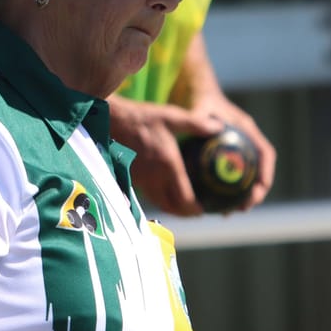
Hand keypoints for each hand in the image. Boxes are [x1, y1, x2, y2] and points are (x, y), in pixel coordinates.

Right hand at [108, 98, 218, 216]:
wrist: (111, 120)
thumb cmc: (142, 118)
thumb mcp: (172, 117)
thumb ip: (196, 124)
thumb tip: (219, 127)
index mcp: (168, 167)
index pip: (183, 199)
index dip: (194, 209)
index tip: (203, 210)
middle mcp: (155, 178)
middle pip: (171, 207)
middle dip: (183, 213)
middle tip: (194, 212)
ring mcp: (141, 179)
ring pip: (158, 202)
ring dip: (170, 207)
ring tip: (180, 205)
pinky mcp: (131, 177)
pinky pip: (148, 194)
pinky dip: (158, 198)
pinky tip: (162, 190)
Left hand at [182, 91, 275, 210]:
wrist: (200, 95)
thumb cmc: (202, 100)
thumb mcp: (201, 107)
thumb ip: (200, 118)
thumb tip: (198, 128)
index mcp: (247, 130)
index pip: (265, 153)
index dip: (267, 172)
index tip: (260, 189)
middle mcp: (247, 142)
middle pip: (259, 172)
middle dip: (256, 193)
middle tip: (244, 208)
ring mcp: (239, 151)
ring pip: (246, 179)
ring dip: (241, 197)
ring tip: (228, 213)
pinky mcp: (228, 158)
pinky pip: (231, 179)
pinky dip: (224, 192)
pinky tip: (211, 206)